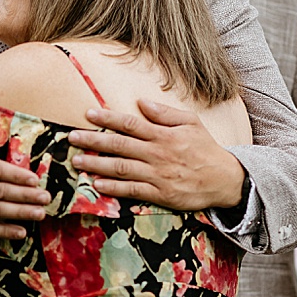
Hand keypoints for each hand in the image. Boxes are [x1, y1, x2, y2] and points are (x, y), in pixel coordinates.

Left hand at [69, 99, 247, 210]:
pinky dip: (114, 188)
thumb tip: (141, 102)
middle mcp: (158, 154)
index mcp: (164, 135)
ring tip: (77, 161)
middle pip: (120, 145)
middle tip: (71, 137)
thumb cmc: (206, 149)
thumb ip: (165, 113)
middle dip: (93, 140)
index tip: (88, 114)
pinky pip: (132, 190)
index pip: (131, 124)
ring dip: (97, 164)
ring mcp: (158, 175)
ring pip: (122, 168)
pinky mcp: (160, 194)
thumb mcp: (192, 122)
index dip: (108, 118)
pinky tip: (97, 185)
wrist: (225, 179)